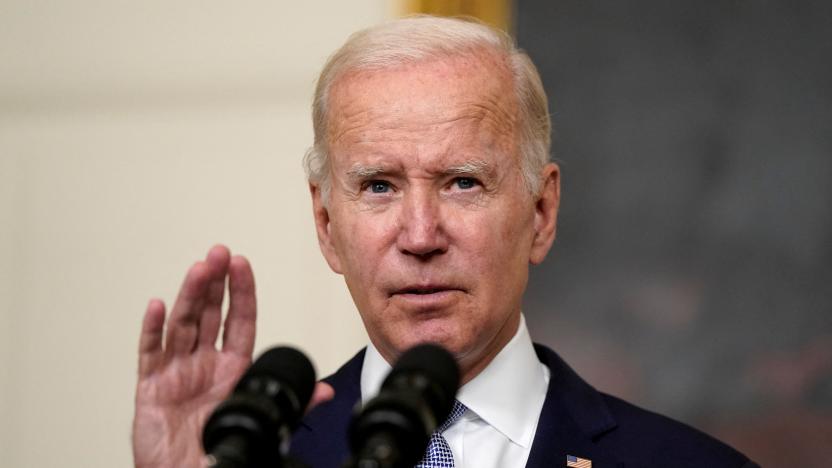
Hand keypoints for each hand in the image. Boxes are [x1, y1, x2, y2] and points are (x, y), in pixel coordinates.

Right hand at [132, 245, 335, 467]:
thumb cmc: (220, 446)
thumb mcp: (260, 419)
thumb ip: (292, 403)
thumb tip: (325, 391)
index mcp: (232, 368)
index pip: (238, 321)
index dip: (241, 292)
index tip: (241, 264)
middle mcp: (204, 364)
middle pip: (209, 315)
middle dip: (215, 283)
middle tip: (219, 254)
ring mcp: (176, 372)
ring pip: (182, 325)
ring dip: (189, 295)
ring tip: (199, 269)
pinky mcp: (151, 388)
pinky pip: (149, 354)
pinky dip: (152, 330)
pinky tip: (157, 306)